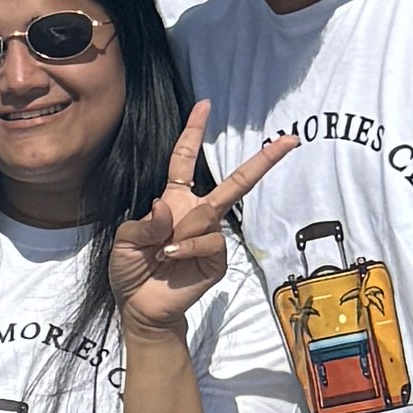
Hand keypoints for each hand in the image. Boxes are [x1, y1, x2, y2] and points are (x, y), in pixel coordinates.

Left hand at [105, 102, 297, 331]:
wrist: (140, 307)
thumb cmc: (131, 270)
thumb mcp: (123, 241)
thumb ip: (143, 224)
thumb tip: (167, 208)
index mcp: (173, 201)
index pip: (184, 160)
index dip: (192, 133)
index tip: (205, 105)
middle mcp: (196, 215)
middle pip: (233, 183)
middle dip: (262, 161)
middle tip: (289, 140)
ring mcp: (210, 237)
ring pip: (209, 216)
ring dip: (181, 232)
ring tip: (161, 252)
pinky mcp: (217, 260)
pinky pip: (211, 242)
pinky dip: (189, 247)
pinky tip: (172, 257)